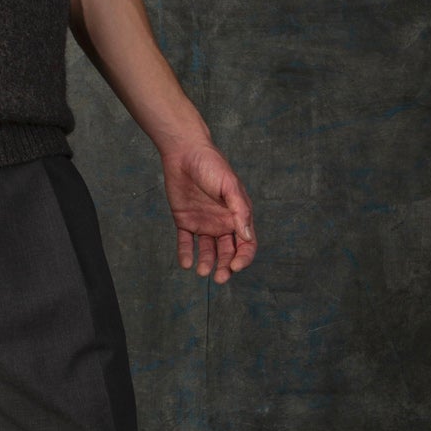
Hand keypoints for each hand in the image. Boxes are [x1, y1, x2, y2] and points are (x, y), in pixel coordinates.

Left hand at [161, 140, 256, 283]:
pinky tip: (186, 263)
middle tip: (219, 278)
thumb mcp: (230, 186)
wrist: (184, 153)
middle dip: (225, 267)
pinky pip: (186, 242)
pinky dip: (186, 254)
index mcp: (238, 216)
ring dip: (207, 263)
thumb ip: (240, 210)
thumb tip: (246, 236)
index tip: (234, 266)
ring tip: (201, 271)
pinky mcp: (185, 221)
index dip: (243, 258)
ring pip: (208, 251)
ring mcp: (204, 223)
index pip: (246, 244)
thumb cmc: (212, 165)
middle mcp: (222, 223)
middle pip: (228, 252)